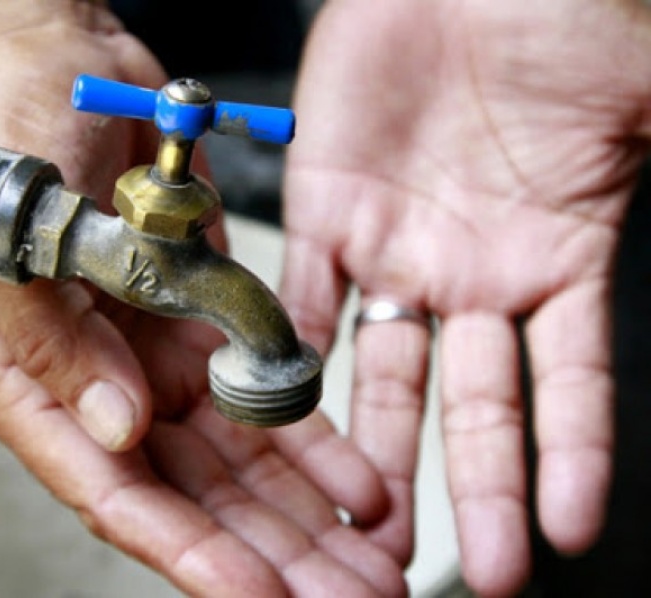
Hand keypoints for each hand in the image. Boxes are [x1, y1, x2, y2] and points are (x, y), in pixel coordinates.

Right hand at [0, 2, 405, 594]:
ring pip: (240, 466)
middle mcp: (101, 391)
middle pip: (194, 501)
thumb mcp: (14, 245)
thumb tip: (121, 435)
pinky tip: (363, 484)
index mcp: (38, 388)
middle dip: (271, 557)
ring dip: (307, 517)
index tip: (260, 597)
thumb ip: (59, 347)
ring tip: (373, 565)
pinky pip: (264, 398)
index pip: (116, 497)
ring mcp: (157, 364)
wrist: (52, 66)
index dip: (190, 554)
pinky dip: (314, 442)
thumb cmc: (6, 146)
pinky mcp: (203, 328)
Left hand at [281, 0, 650, 593]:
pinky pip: (304, 298)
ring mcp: (397, 249)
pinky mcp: (326, 214)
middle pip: (471, 403)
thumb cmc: (555, 19)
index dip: (569, 458)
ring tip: (368, 520)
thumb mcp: (641, 91)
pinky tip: (287, 412)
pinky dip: (293, 353)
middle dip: (471, 486)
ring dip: (376, 446)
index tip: (566, 532)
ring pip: (384, 372)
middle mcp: (473, 272)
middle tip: (470, 567)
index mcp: (558, 257)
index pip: (570, 386)